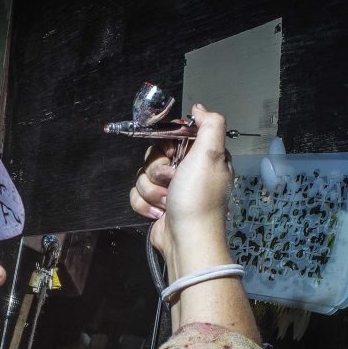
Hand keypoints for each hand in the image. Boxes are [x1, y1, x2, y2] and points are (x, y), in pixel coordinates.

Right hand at [129, 104, 232, 260]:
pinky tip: (158, 213)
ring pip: (143, 175)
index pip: (174, 136)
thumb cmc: (198, 197)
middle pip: (154, 154)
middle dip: (157, 170)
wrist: (186, 239)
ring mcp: (170, 189)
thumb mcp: (210, 154)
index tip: (171, 153)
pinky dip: (144, 204)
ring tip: (166, 202)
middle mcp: (186, 171)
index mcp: (201, 157)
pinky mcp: (156, 205)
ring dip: (151, 190)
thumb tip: (198, 108)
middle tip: (171, 181)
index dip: (167, 143)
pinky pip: (136, 194)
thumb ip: (210, 125)